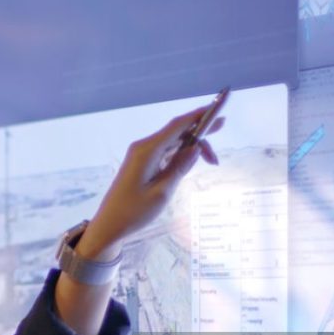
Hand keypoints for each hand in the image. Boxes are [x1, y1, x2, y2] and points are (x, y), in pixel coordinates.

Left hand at [77, 105, 223, 258]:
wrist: (110, 224)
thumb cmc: (134, 212)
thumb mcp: (162, 192)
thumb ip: (180, 168)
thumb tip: (195, 148)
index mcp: (147, 151)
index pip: (177, 126)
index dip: (198, 115)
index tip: (217, 109)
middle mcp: (143, 147)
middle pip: (176, 131)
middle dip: (199, 130)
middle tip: (223, 125)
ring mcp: (142, 155)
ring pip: (173, 142)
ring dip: (192, 147)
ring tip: (212, 161)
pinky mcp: (142, 163)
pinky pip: (165, 152)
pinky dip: (181, 154)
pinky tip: (193, 162)